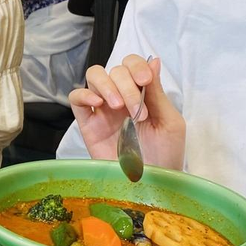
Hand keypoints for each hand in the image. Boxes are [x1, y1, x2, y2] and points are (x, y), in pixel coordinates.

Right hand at [68, 55, 184, 168]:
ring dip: (106, 85)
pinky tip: (98, 104)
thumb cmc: (166, 156)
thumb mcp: (169, 122)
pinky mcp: (87, 124)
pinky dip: (84, 94)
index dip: (137, 66)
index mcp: (142, 94)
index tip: (145, 82)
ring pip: (94, 76)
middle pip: (114, 70)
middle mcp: (121, 98)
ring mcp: (103, 110)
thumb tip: (154, 60)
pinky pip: (76, 98)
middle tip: (136, 112)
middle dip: (126, 85)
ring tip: (118, 107)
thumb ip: (158, 92)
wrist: (150, 185)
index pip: (132, 64)